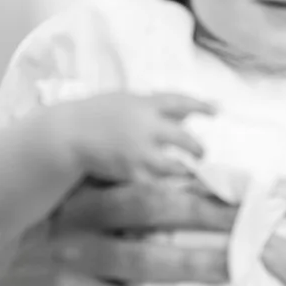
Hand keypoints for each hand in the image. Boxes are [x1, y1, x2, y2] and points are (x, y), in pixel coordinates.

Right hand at [0, 180, 236, 285]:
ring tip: (237, 270)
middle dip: (206, 214)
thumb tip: (191, 183)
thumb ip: (118, 195)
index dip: (194, 177)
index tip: (239, 181)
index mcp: (86, 190)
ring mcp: (71, 259)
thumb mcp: (76, 209)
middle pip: (152, 208)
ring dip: (193, 264)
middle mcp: (78, 218)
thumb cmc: (50, 247)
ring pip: (143, 259)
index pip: (146, 175)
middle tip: (254, 222)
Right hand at [50, 92, 213, 181]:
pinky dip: (163, 184)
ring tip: (188, 171)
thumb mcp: (125, 100)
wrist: (68, 133)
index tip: (217, 110)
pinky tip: (168, 185)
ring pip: (173, 165)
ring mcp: (139, 151)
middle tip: (202, 152)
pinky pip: (154, 182)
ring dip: (184, 170)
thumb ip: (154, 106)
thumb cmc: (96, 113)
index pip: (180, 102)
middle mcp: (145, 127)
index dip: (201, 106)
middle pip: (184, 138)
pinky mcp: (130, 171)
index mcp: (144, 105)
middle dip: (197, 147)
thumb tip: (184, 114)